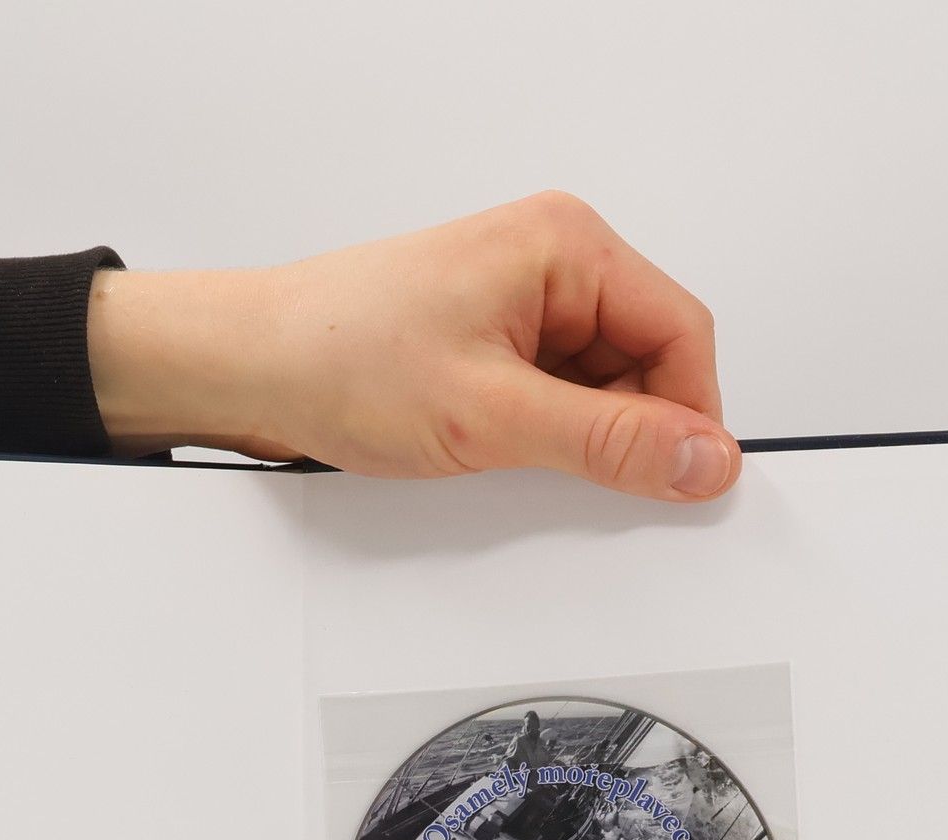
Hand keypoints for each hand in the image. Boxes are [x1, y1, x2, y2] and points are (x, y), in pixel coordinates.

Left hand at [87, 191, 739, 502]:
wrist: (246, 368)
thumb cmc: (338, 358)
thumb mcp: (491, 416)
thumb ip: (608, 442)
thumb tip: (701, 460)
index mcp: (565, 246)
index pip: (681, 333)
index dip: (691, 418)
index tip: (686, 485)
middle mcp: (549, 262)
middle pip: (646, 362)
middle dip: (628, 431)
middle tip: (580, 485)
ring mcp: (517, 303)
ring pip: (599, 387)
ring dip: (578, 439)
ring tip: (507, 460)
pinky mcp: (488, 342)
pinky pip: (552, 397)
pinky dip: (542, 439)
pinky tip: (494, 458)